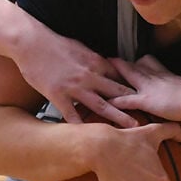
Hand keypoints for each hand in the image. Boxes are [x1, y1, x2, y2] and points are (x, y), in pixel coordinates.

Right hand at [11, 24, 138, 126]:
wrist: (32, 42)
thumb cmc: (54, 43)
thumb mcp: (80, 47)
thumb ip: (93, 59)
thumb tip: (104, 65)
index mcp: (96, 62)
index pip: (119, 77)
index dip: (132, 88)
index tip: (146, 98)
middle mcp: (89, 75)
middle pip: (116, 93)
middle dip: (133, 106)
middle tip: (149, 117)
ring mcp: (75, 86)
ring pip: (100, 105)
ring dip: (117, 118)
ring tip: (131, 129)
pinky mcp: (58, 95)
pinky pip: (71, 114)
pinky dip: (80, 126)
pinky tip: (89, 137)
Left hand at [110, 56, 180, 120]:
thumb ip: (178, 86)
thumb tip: (178, 90)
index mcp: (162, 72)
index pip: (145, 62)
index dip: (135, 62)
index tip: (124, 60)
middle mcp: (152, 76)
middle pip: (132, 66)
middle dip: (118, 64)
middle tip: (106, 59)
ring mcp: (147, 87)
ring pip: (126, 78)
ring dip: (112, 76)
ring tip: (97, 75)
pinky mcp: (146, 100)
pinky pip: (127, 100)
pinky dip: (116, 101)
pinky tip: (107, 103)